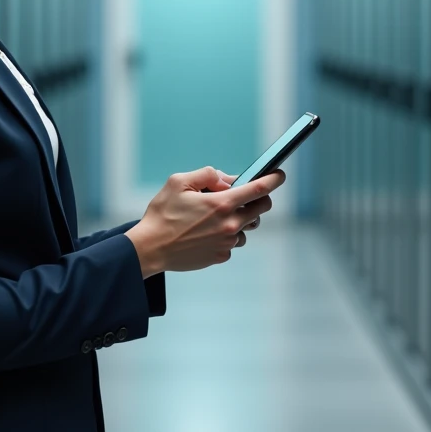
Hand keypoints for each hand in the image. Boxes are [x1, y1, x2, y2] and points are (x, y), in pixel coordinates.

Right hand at [125, 167, 284, 277]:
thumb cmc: (163, 214)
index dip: (273, 179)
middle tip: (246, 196)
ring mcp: (227, 243)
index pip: (259, 189)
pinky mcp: (221, 256)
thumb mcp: (179, 182)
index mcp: (222, 203)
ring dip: (239, 219)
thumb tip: (227, 180)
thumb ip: (207, 175)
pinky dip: (225, 235)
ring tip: (216, 217)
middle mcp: (230, 224)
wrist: (150, 248)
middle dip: (259, 199)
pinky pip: (232, 243)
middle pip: (261, 209)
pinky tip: (206, 233)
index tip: (279, 175)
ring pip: (247, 227)